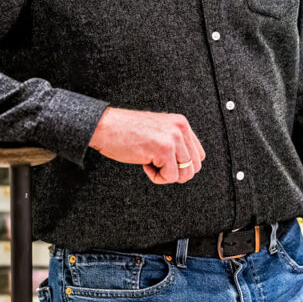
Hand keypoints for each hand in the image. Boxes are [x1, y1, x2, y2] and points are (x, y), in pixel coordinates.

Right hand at [88, 107, 204, 184]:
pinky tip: (144, 164)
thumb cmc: (125, 131)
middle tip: (156, 164)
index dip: (181, 165)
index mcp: (181, 123)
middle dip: (175, 172)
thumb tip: (187, 164)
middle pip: (194, 166)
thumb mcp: (158, 131)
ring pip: (185, 174)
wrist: (104, 126)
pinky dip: (157, 177)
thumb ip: (175, 141)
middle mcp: (181, 128)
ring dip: (166, 175)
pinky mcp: (164, 149)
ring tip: (150, 163)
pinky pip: (170, 177)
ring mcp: (174, 138)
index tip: (164, 161)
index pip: (198, 154)